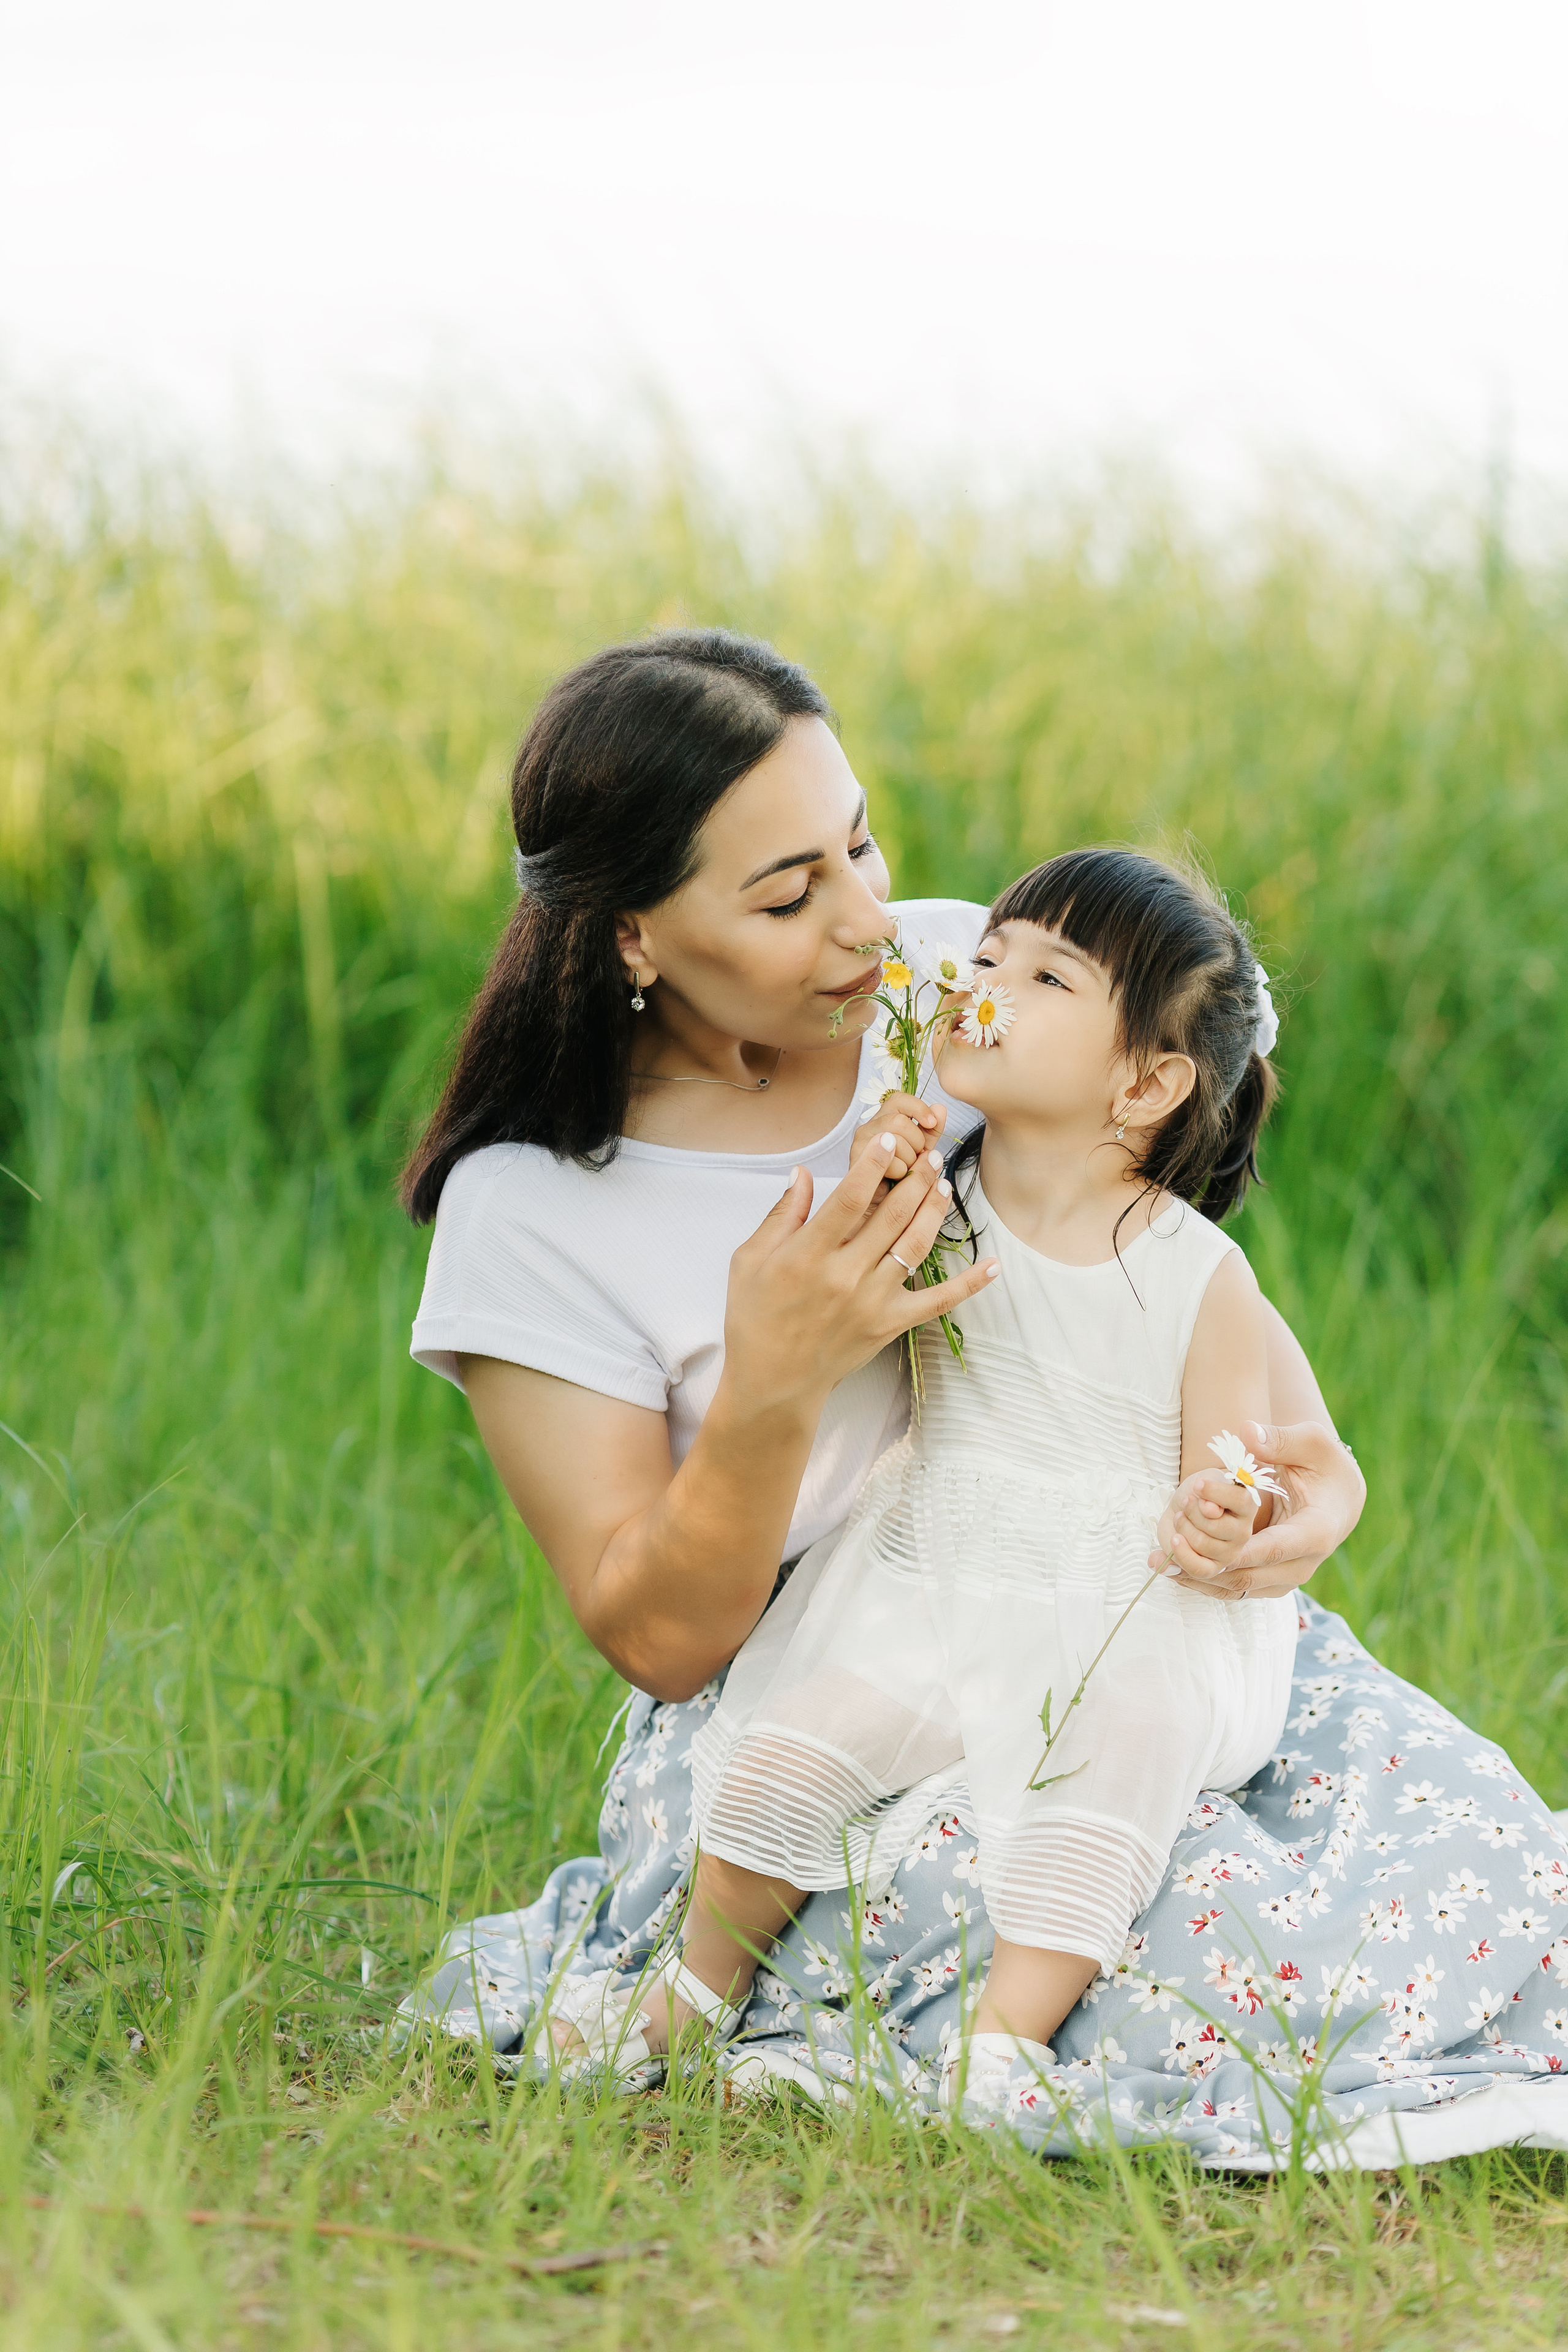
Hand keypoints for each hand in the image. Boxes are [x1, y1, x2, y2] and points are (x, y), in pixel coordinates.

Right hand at [721, 1131, 999, 1418]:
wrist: (772, 1381)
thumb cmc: (755, 1317)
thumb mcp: (750, 1259)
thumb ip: (782, 1214)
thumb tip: (803, 1173)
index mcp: (808, 1254)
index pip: (849, 1197)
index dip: (872, 1164)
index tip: (888, 1137)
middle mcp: (844, 1274)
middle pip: (891, 1216)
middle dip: (915, 1179)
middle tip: (930, 1154)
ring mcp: (871, 1300)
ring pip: (914, 1247)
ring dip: (934, 1212)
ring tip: (945, 1184)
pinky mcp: (889, 1324)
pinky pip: (937, 1302)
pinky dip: (969, 1285)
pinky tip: (993, 1264)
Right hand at [847, 1092, 946, 1181]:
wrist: (888, 1201)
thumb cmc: (904, 1172)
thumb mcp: (923, 1148)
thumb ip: (932, 1129)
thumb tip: (939, 1108)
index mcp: (884, 1119)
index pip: (899, 1099)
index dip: (918, 1108)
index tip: (931, 1123)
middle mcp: (869, 1127)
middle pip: (899, 1121)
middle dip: (916, 1142)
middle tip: (916, 1156)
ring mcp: (861, 1143)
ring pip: (896, 1141)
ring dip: (910, 1160)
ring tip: (907, 1168)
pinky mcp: (858, 1162)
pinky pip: (890, 1163)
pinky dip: (902, 1173)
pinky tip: (897, 1177)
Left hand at [1149, 1419, 1365, 1600]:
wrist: (1341, 1499)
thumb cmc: (1326, 1466)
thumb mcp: (1312, 1443)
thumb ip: (1280, 1440)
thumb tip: (1246, 1434)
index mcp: (1315, 1532)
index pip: (1271, 1549)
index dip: (1232, 1546)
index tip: (1196, 1534)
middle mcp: (1302, 1564)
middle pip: (1247, 1576)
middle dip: (1204, 1560)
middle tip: (1170, 1535)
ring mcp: (1286, 1578)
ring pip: (1236, 1589)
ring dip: (1197, 1575)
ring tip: (1160, 1556)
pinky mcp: (1271, 1583)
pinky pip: (1233, 1590)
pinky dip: (1202, 1582)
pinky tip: (1170, 1568)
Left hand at [1154, 1470, 1259, 1589]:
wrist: (1180, 1509)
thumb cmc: (1196, 1493)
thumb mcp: (1205, 1480)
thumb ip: (1212, 1489)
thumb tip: (1212, 1510)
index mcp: (1247, 1505)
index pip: (1240, 1500)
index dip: (1216, 1493)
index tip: (1198, 1485)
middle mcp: (1244, 1532)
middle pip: (1216, 1525)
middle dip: (1192, 1510)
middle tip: (1185, 1502)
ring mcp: (1230, 1552)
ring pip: (1203, 1544)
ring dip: (1183, 1527)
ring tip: (1179, 1518)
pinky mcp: (1213, 1567)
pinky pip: (1199, 1569)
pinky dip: (1182, 1555)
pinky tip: (1175, 1539)